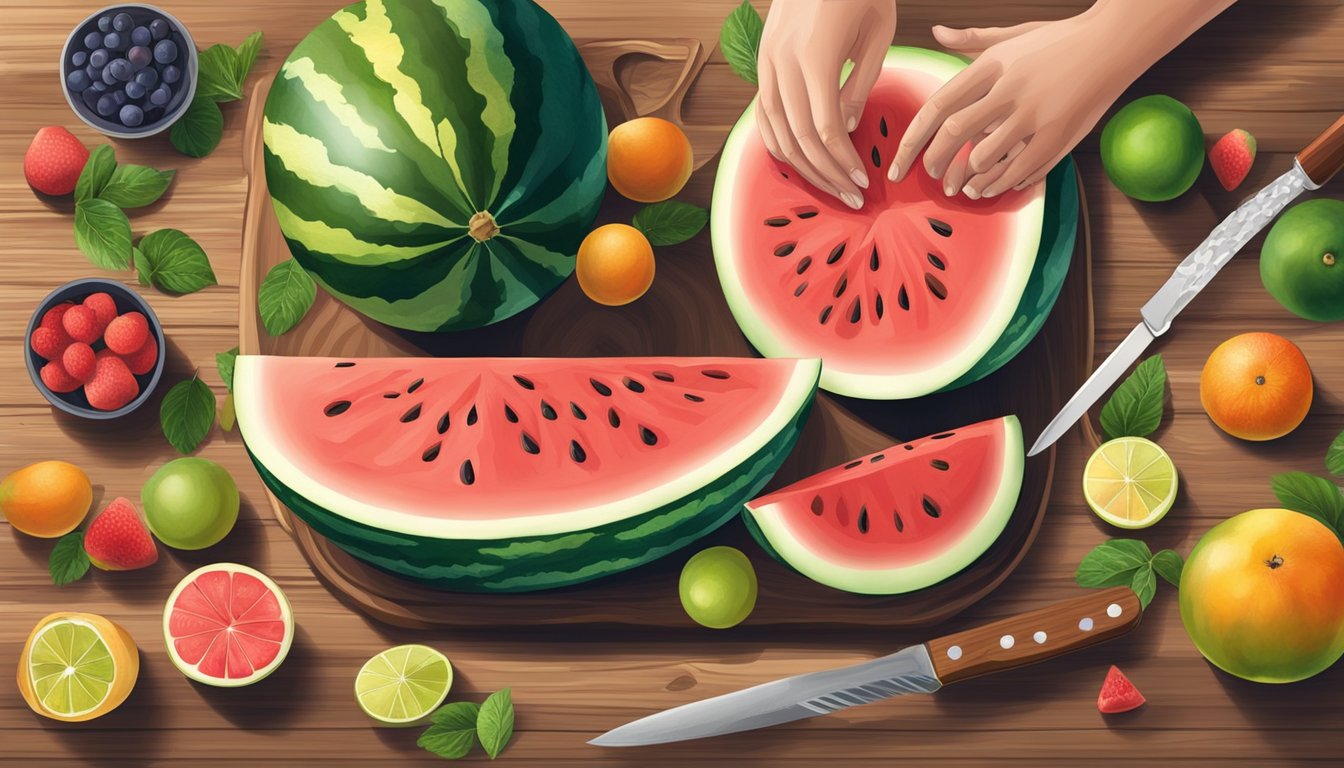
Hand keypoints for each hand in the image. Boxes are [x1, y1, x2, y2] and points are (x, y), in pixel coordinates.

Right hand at [757, 0, 896, 208]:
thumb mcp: (877, 31)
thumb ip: (862, 82)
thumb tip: (846, 129)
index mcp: (815, 57)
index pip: (825, 128)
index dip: (842, 162)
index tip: (861, 181)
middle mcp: (783, 64)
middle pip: (800, 138)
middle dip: (826, 173)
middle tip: (850, 196)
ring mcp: (766, 64)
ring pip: (777, 131)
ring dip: (803, 165)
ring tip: (828, 184)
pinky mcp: (761, 62)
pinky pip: (763, 115)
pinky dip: (778, 142)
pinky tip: (798, 161)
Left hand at [889, 14, 1143, 197]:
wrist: (1114, 44)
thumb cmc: (1059, 41)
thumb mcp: (1012, 36)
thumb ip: (971, 40)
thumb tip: (936, 32)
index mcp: (992, 65)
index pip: (939, 105)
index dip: (913, 138)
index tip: (901, 161)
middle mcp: (1009, 89)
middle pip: (955, 133)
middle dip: (935, 161)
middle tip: (931, 175)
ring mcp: (1034, 115)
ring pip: (984, 157)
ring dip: (968, 178)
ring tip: (963, 187)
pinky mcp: (1057, 137)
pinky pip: (1019, 171)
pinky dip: (1000, 184)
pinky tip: (992, 188)